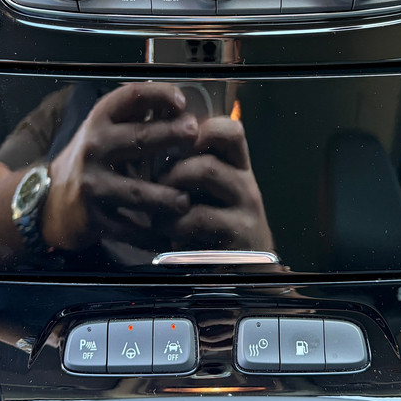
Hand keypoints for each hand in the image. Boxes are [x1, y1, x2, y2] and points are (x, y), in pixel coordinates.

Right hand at [42, 83, 197, 250]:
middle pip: (140, 138)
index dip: (159, 93)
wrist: (51, 201)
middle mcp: (94, 148)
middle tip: (194, 134)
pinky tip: (170, 230)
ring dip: (166, 197)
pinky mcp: (95, 217)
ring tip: (185, 200)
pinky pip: (131, 227)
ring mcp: (93, 183)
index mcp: (100, 122)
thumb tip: (182, 109)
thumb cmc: (91, 161)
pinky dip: (153, 232)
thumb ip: (136, 119)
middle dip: (171, 134)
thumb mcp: (105, 131)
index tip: (181, 101)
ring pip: (138, 191)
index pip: (131, 96)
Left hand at [159, 115, 272, 249]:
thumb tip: (151, 141)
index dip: (199, 126)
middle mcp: (245, 182)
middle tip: (156, 182)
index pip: (229, 128)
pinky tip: (166, 231)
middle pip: (209, 142)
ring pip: (205, 169)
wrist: (248, 273)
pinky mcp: (238, 233)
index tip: (172, 142)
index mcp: (238, 167)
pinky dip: (171, 222)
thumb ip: (191, 170)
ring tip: (157, 208)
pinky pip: (196, 216)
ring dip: (169, 187)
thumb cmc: (217, 228)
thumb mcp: (209, 195)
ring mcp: (246, 207)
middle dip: (172, 164)